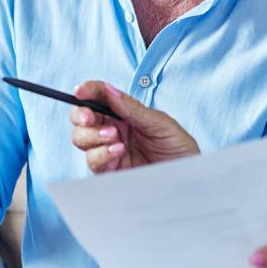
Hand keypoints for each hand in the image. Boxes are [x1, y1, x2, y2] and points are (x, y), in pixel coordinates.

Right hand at [69, 80, 199, 171]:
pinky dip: (100, 154)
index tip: (80, 91)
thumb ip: (132, 108)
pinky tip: (118, 152)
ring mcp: (109, 150)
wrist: (186, 177)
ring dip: (92, 135)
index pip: (100, 97)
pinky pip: (92, 160)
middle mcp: (113, 129)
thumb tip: (108, 90)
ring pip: (81, 138)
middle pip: (82, 118)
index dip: (88, 91)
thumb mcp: (160, 123)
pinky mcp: (109, 170)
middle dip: (81, 115)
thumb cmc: (178, 148)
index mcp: (125, 113)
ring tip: (114, 138)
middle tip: (89, 118)